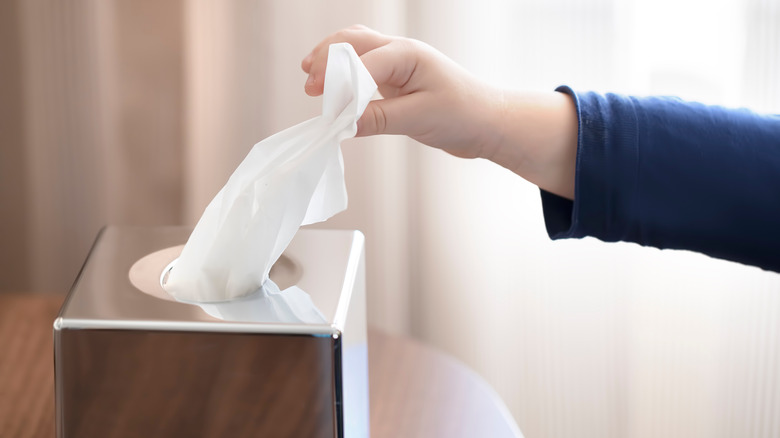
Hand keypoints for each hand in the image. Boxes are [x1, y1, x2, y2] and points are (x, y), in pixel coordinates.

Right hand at [302, 25, 577, 199]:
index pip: (362, 61)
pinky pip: (363, 70)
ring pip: (356, 51)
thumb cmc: (462, 115)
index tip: (324, 105)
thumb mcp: (417, 119)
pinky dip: (344, 77)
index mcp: (407, 54)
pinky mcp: (397, 81)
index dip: (338, 80)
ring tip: (311, 79)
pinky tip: (334, 91)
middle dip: (326, 59)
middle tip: (308, 83)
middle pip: (352, 41)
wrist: (487, 123)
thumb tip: (342, 124)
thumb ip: (378, 119)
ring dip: (332, 62)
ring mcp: (398, 65)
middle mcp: (400, 52)